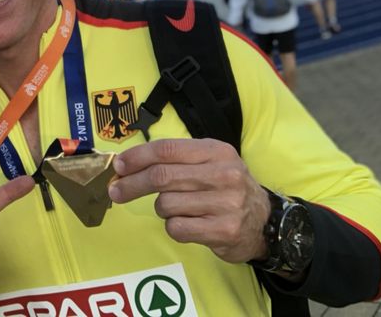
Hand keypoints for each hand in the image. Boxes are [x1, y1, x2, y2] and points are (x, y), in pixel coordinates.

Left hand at [108, 138, 269, 263]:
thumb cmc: (224, 187)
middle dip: (131, 184)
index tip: (118, 166)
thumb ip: (173, 159)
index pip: (166, 149)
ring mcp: (226, 203)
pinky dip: (173, 227)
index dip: (136, 157)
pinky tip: (187, 223)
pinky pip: (177, 228)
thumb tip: (125, 165)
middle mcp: (223, 174)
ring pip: (166, 204)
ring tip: (176, 208)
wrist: (264, 221)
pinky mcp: (224, 231)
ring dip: (160, 208)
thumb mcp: (208, 162)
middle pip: (161, 176)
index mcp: (216, 151)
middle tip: (116, 191)